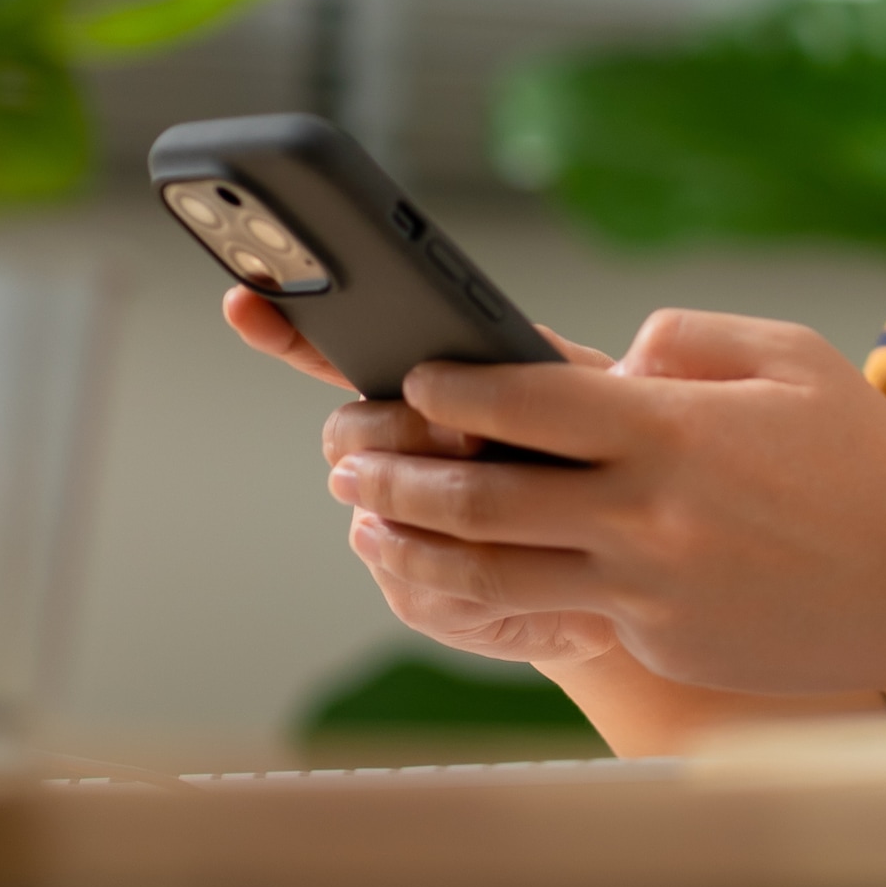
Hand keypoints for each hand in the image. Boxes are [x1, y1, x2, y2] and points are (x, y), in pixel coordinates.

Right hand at [222, 287, 630, 668]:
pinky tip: (504, 568)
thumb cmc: (617, 468)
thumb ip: (590, 370)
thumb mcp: (614, 400)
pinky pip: (410, 578)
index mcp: (435, 390)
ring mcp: (399, 521)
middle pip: (350, 429)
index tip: (250, 299)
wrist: (635, 570)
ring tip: (498, 492)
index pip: (341, 353)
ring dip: (432, 499)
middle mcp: (400, 452)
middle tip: (468, 436)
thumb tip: (625, 344)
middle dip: (400, 427)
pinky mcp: (415, 587)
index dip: (290, 327)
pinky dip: (461, 571)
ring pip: (375, 506)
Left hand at [324, 308, 885, 697]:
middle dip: (396, 477)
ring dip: (417, 550)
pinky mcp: (660, 640)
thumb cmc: (865, 462)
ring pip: (495, 576)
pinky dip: (508, 591)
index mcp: (673, 429)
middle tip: (347, 458)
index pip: (527, 402)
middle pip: (481, 499)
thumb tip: (614, 352)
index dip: (452, 389)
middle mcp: (646, 514)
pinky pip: (565, 611)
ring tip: (370, 529)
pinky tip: (470, 573)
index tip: (412, 379)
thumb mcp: (793, 357)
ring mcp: (648, 588)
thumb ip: (690, 338)